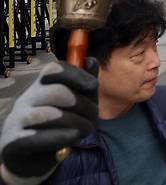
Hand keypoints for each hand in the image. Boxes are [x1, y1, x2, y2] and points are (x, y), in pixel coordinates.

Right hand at [0, 58, 98, 183]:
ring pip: (48, 114)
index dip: (76, 74)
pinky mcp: (13, 144)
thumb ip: (84, 85)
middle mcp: (26, 100)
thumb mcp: (76, 106)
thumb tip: (91, 61)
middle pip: (56, 92)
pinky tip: (72, 138)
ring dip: (76, 122)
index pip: (54, 70)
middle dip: (83, 104)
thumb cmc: (58, 128)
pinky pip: (36, 137)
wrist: (32, 161)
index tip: (93, 86)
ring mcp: (17, 121)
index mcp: (41, 87)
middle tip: (93, 116)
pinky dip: (60, 136)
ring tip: (86, 130)